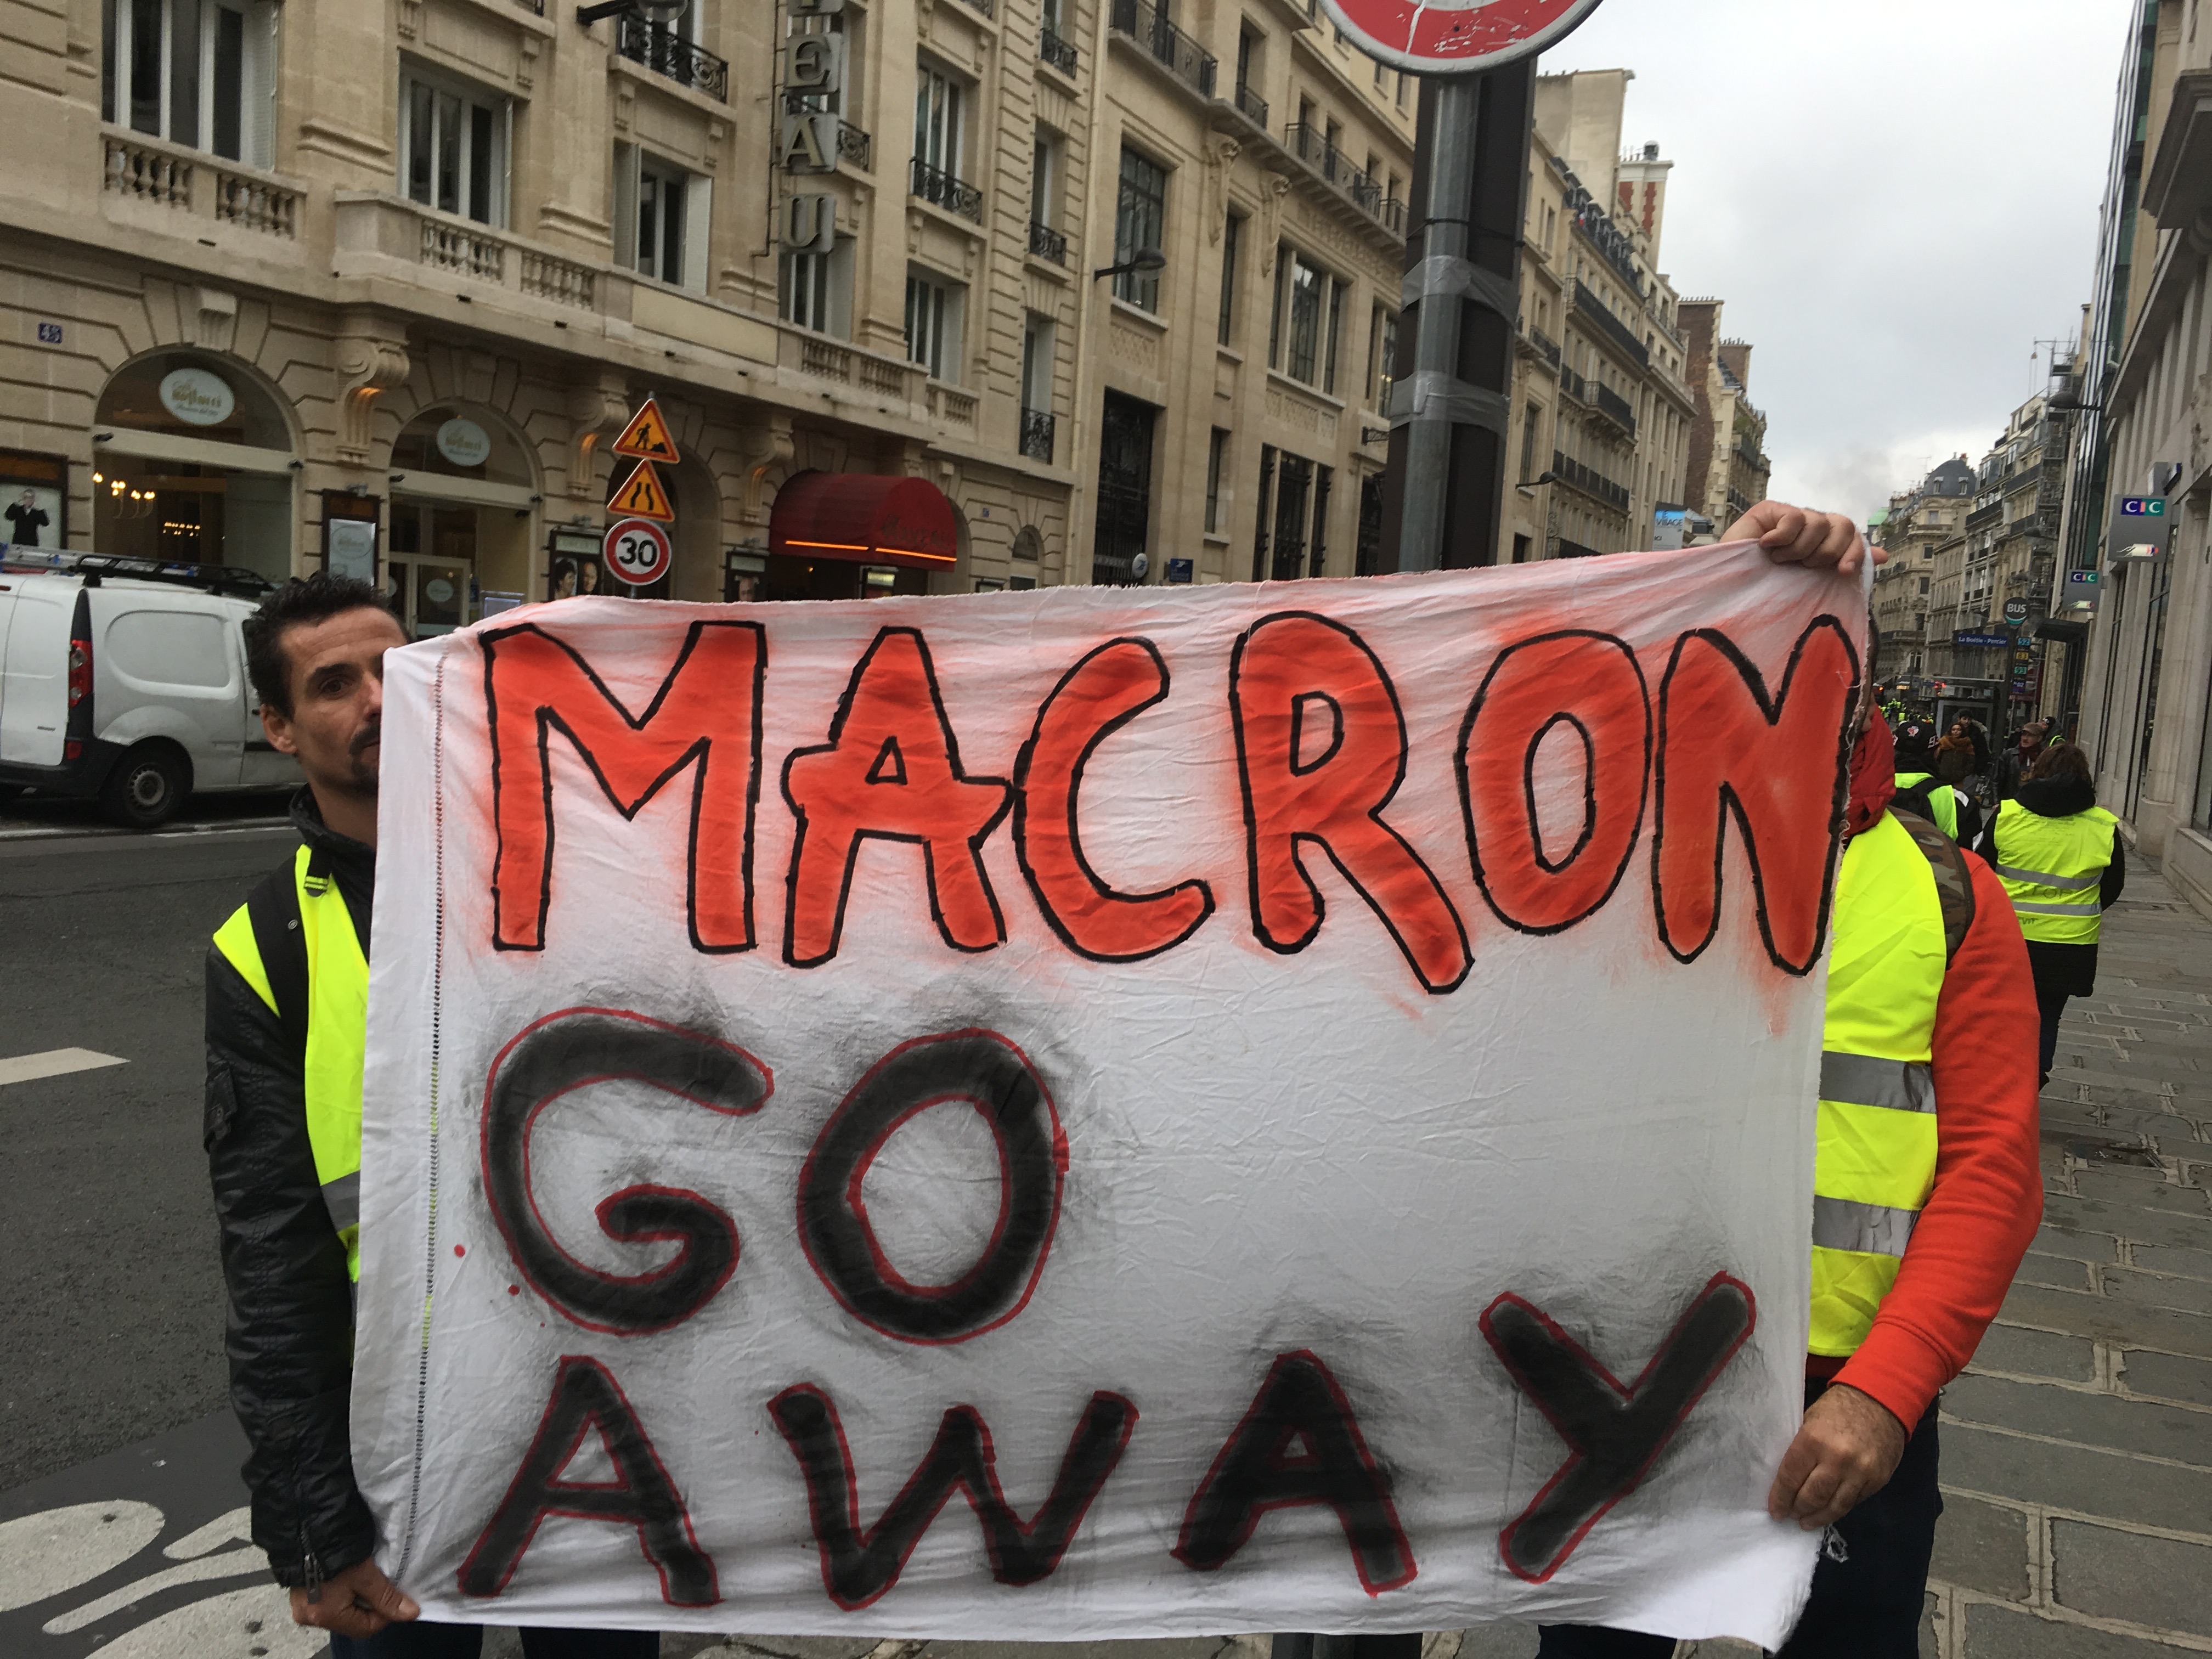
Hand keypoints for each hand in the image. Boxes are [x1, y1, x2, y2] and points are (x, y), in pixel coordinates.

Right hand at [289, 1556, 419, 1638]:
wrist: (307, 1527)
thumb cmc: (337, 1551)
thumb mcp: (366, 1575)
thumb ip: (387, 1597)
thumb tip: (411, 1613)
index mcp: (324, 1616)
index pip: (365, 1628)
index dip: (386, 1615)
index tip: (398, 1599)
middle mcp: (309, 1616)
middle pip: (351, 1621)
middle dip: (372, 1608)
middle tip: (383, 1588)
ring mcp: (302, 1605)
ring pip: (341, 1611)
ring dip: (358, 1599)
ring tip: (368, 1580)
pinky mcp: (301, 1592)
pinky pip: (329, 1601)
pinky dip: (345, 1593)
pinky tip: (352, 1578)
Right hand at [1720, 500, 1884, 577]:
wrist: (1731, 587)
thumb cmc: (1770, 587)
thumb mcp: (1813, 581)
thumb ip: (1845, 564)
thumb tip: (1883, 556)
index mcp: (1825, 542)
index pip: (1854, 536)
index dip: (1854, 552)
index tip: (1843, 572)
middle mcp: (1812, 527)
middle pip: (1843, 525)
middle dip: (1826, 552)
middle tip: (1803, 567)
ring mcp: (1792, 517)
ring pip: (1819, 523)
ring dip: (1799, 550)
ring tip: (1779, 560)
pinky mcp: (1771, 510)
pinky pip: (1794, 518)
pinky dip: (1782, 537)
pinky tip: (1766, 546)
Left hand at [1766, 1382, 1908, 1530]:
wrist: (1880, 1400)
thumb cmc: (1838, 1408)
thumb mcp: (1809, 1420)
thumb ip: (1801, 1449)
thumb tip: (1787, 1479)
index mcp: (1813, 1440)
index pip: (1791, 1477)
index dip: (1780, 1497)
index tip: (1775, 1510)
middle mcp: (1837, 1460)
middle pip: (1812, 1497)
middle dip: (1797, 1510)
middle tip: (1789, 1515)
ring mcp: (1861, 1472)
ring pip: (1835, 1506)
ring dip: (1818, 1517)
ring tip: (1806, 1522)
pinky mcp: (1878, 1480)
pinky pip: (1854, 1501)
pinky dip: (1839, 1509)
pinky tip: (1829, 1511)